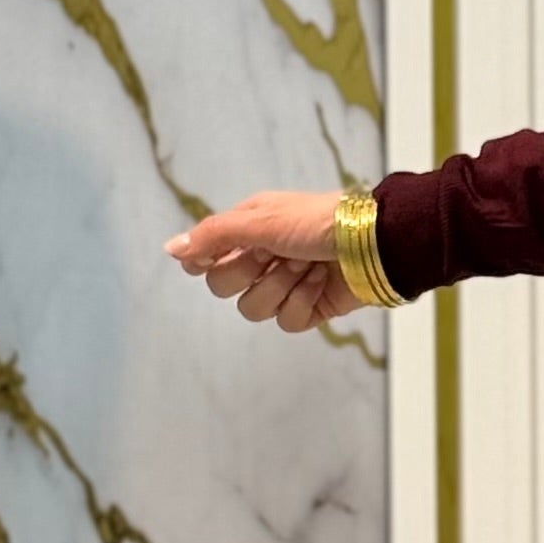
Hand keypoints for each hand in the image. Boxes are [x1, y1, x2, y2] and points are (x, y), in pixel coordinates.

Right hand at [165, 187, 357, 334]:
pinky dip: (305, 301)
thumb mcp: (260, 220)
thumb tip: (170, 249)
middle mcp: (262, 257)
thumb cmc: (319, 221)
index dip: (208, 262)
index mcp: (248, 230)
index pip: (205, 258)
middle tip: (277, 255)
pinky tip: (322, 281)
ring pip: (253, 309)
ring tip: (307, 266)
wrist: (373, 242)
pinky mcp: (308, 309)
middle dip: (251, 272)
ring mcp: (284, 285)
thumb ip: (213, 236)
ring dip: (282, 287)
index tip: (224, 256)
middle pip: (222, 287)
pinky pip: (286, 322)